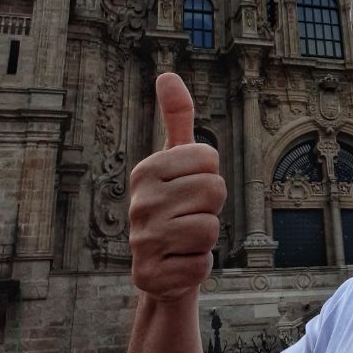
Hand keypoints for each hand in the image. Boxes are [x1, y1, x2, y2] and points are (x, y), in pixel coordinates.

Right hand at [129, 73, 226, 301]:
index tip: (190, 185)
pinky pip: (202, 265)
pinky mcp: (148, 278)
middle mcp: (138, 203)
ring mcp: (140, 242)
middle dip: (212, 205)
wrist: (162, 265)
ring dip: (205, 238)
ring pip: (210, 229)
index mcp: (146, 169)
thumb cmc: (177, 202)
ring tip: (184, 238)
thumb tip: (167, 74)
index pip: (210, 158)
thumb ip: (177, 116)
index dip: (210, 174)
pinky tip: (179, 263)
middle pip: (214, 190)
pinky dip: (198, 266)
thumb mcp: (177, 158)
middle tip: (190, 214)